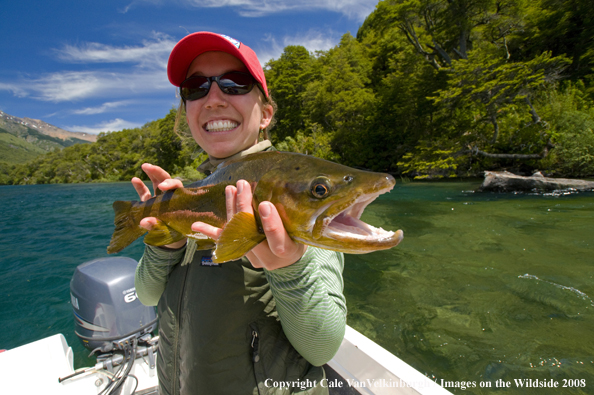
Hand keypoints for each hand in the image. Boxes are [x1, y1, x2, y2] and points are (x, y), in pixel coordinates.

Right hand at [131, 163, 186, 248]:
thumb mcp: (167, 231)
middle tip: (149, 167)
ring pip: (156, 182)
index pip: (177, 187)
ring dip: (151, 173)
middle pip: (166, 180)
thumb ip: (156, 226)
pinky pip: (145, 192)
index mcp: (179, 201)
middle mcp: (170, 197)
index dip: (170, 184)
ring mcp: (159, 198)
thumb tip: (144, 221)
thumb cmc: (174, 234)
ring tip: (145, 166)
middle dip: (158, 172)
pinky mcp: (150, 203)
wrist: (170, 241)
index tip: (162, 186)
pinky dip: (140, 186)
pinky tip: (134, 179)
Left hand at [191, 180, 306, 269]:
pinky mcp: (240, 253)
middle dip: (245, 208)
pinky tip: (196, 225)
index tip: (264, 204)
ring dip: (232, 209)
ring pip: (237, 234)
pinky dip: (210, 232)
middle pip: (252, 234)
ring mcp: (252, 257)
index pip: (278, 240)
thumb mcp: (302, 231)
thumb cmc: (299, 240)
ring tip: (230, 189)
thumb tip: (285, 188)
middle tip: (243, 185)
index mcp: (287, 251)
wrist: (287, 263)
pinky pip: (223, 243)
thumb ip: (293, 217)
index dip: (270, 224)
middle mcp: (267, 257)